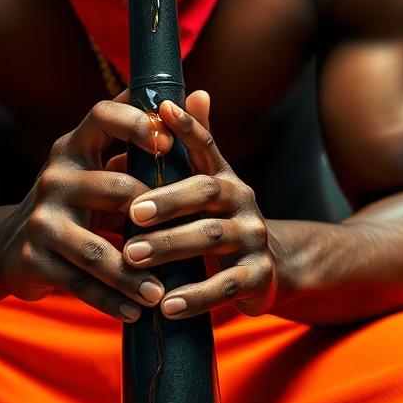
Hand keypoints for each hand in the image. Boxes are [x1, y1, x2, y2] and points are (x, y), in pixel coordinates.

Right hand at [0, 92, 170, 321]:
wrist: (8, 246)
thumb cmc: (73, 200)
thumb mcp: (97, 164)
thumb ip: (142, 138)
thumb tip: (198, 94)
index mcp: (73, 147)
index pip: (101, 115)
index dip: (134, 123)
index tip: (168, 142)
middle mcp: (55, 177)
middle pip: (114, 188)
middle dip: (153, 216)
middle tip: (188, 239)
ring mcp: (41, 220)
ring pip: (96, 249)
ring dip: (133, 275)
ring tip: (160, 293)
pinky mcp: (32, 259)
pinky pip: (79, 283)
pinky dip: (111, 301)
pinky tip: (136, 311)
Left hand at [121, 91, 279, 318]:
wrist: (270, 268)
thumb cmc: (219, 222)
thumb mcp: (206, 187)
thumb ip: (186, 150)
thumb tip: (172, 97)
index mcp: (223, 176)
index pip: (206, 144)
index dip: (187, 125)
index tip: (161, 108)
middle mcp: (242, 200)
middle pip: (205, 192)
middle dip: (167, 200)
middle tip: (132, 212)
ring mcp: (253, 237)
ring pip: (211, 238)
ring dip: (170, 247)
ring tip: (133, 256)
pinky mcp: (259, 276)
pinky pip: (225, 286)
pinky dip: (194, 297)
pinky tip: (165, 304)